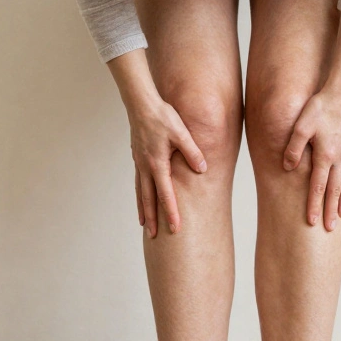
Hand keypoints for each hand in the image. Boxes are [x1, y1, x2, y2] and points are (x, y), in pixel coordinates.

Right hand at [128, 96, 206, 237]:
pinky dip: (140, 194)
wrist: (141, 103)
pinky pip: (139, 181)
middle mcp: (146, 167)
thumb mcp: (182, 133)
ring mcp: (139, 163)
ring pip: (141, 192)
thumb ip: (193, 152)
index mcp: (157, 164)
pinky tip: (142, 199)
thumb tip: (202, 169)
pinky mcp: (138, 158)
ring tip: (144, 225)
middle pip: (148, 199)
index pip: (166, 195)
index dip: (171, 213)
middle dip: (152, 219)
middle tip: (154, 237)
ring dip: (143, 209)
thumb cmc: (162, 117)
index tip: (175, 229)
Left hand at [283, 89, 340, 230]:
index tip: (311, 221)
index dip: (313, 204)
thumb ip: (294, 148)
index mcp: (325, 155)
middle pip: (333, 190)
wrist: (340, 95)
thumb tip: (288, 167)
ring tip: (340, 216)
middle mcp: (337, 158)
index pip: (317, 186)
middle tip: (329, 229)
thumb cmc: (318, 108)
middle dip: (329, 210)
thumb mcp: (300, 126)